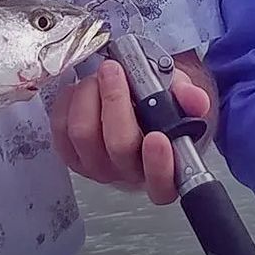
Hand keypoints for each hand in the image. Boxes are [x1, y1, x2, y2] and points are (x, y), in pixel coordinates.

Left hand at [50, 57, 212, 205]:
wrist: (137, 106)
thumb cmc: (160, 108)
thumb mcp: (180, 98)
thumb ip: (189, 99)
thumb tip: (195, 100)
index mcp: (165, 170)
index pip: (163, 184)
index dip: (159, 166)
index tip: (158, 137)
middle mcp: (130, 174)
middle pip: (119, 147)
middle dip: (115, 102)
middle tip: (115, 71)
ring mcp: (98, 167)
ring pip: (84, 134)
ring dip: (89, 95)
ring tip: (100, 76)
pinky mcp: (71, 155)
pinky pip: (60, 129)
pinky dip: (68, 101)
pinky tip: (82, 89)